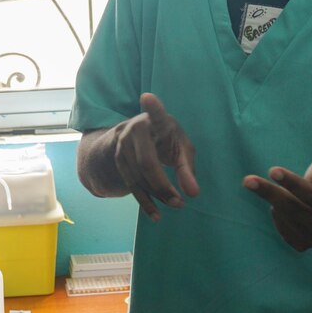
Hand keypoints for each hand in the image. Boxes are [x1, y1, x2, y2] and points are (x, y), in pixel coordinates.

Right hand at [111, 93, 198, 220]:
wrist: (134, 140)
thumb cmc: (166, 141)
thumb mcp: (180, 148)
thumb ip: (187, 168)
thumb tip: (193, 193)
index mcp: (157, 121)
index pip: (156, 113)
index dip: (153, 106)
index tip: (147, 97)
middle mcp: (136, 130)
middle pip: (147, 162)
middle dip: (163, 185)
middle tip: (181, 203)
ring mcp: (123, 145)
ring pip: (138, 176)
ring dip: (157, 195)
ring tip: (176, 206)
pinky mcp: (118, 161)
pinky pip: (131, 185)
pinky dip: (145, 202)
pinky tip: (156, 215)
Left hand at [242, 141, 311, 250]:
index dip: (293, 184)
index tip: (272, 170)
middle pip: (294, 209)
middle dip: (270, 193)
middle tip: (248, 180)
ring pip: (285, 219)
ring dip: (276, 202)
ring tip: (283, 192)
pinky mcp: (304, 246)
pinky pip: (282, 230)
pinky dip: (277, 216)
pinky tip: (281, 207)